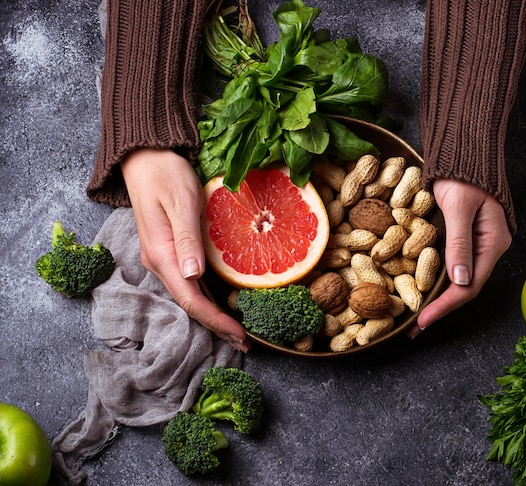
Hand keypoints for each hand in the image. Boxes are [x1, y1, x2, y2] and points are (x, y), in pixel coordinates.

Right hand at [121, 148, 249, 351]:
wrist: (146, 159)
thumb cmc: (166, 175)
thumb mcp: (181, 201)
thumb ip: (187, 238)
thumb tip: (193, 275)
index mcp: (162, 255)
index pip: (190, 298)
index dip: (215, 320)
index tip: (239, 334)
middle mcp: (161, 263)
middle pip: (190, 304)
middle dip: (217, 326)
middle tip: (246, 342)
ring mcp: (165, 259)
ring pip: (191, 296)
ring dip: (214, 316)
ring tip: (239, 331)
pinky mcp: (172, 253)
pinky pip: (191, 284)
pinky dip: (208, 299)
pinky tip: (222, 305)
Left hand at [408, 179, 511, 336]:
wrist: (463, 151)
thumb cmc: (462, 175)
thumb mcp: (459, 208)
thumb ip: (459, 243)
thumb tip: (460, 281)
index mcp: (493, 243)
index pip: (469, 285)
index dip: (445, 306)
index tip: (422, 320)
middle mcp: (487, 247)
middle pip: (464, 287)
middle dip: (438, 308)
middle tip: (413, 327)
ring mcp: (477, 243)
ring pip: (457, 279)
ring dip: (436, 297)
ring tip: (414, 315)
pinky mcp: (464, 237)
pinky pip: (451, 265)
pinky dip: (435, 280)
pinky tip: (421, 289)